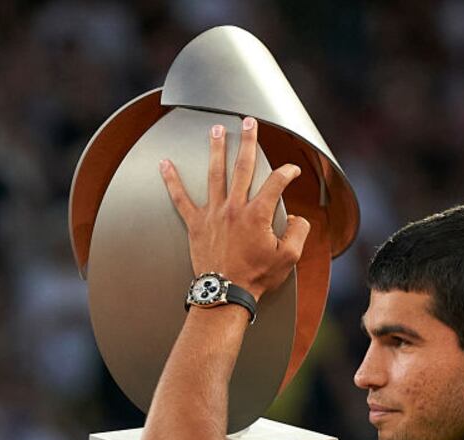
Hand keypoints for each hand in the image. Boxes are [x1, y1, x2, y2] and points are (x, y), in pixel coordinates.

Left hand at [159, 116, 309, 301]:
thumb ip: (298, 232)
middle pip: (243, 166)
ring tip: (216, 129)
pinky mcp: (196, 224)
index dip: (287, 172)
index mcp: (257, 214)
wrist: (225, 293)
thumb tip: (298, 217)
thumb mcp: (288, 257)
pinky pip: (181, 198)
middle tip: (249, 122)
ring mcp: (213, 214)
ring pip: (215, 173)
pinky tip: (165, 164)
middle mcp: (234, 208)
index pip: (276, 182)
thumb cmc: (256, 277)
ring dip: (216, 149)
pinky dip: (172, 180)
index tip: (292, 170)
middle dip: (248, 141)